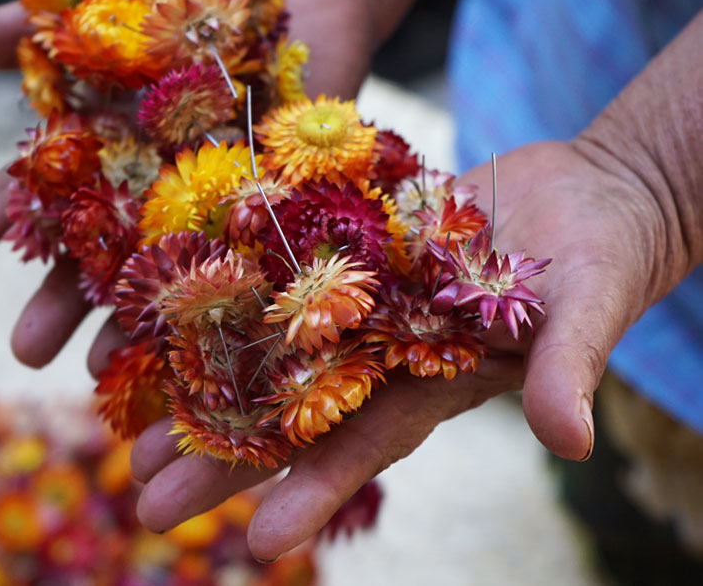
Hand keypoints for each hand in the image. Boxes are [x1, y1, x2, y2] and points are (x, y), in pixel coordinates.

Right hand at [0, 0, 453, 372]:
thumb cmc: (196, 6)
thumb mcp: (108, 9)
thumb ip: (38, 26)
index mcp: (101, 152)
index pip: (34, 193)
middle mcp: (145, 193)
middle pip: (92, 257)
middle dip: (58, 303)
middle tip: (25, 351)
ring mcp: (202, 209)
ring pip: (158, 278)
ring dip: (126, 325)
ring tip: (97, 370)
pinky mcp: (264, 214)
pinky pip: (237, 268)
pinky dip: (214, 306)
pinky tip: (192, 349)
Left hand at [132, 139, 664, 559]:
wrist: (583, 193)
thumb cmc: (601, 256)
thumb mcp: (588, 307)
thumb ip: (564, 366)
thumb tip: (570, 440)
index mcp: (432, 378)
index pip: (366, 440)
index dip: (315, 488)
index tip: (258, 541)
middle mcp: (382, 348)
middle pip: (293, 411)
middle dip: (224, 459)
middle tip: (148, 501)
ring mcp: (360, 300)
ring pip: (269, 348)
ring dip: (205, 386)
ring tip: (132, 426)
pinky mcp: (350, 246)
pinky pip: (281, 271)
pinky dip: (230, 290)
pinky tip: (169, 308)